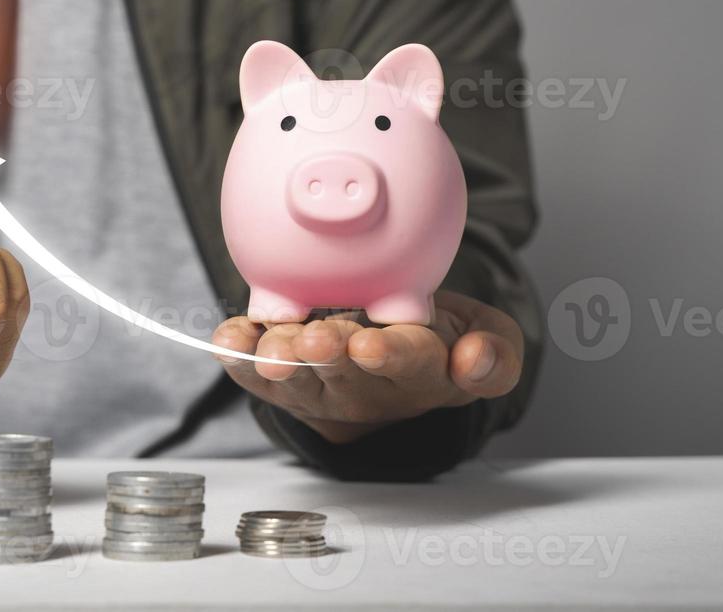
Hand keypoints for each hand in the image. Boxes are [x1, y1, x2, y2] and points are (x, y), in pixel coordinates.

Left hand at [211, 291, 522, 443]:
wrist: (389, 350)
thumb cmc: (440, 336)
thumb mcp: (489, 338)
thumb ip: (496, 353)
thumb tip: (473, 359)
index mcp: (420, 368)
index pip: (408, 361)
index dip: (388, 354)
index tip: (370, 344)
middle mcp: (365, 383)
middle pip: (343, 372)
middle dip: (326, 356)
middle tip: (312, 343)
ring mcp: (319, 385)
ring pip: (296, 377)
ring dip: (279, 360)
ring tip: (267, 349)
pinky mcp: (282, 382)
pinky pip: (253, 373)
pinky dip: (238, 357)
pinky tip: (226, 341)